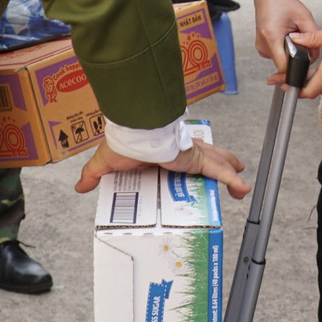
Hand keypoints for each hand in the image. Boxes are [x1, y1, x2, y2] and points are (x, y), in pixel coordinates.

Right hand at [75, 137, 251, 198]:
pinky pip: (219, 171)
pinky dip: (232, 180)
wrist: (134, 133)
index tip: (191, 166)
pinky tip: (243, 188)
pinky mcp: (196, 160)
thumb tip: (79, 187)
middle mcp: (179, 152)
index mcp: (161, 153)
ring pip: (216, 163)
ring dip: (228, 171)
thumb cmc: (122, 143)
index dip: (187, 161)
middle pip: (203, 157)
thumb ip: (95, 175)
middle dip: (217, 161)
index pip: (177, 157)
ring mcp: (190, 155)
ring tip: (240, 184)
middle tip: (229, 167)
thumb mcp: (107, 164)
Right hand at [253, 0, 320, 73]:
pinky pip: (277, 55)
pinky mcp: (261, 48)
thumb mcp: (304, 17)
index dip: (297, 64)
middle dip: (295, 55)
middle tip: (298, 38)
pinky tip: (285, 37)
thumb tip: (316, 55)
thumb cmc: (284, 2)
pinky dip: (283, 49)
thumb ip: (313, 37)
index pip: (284, 67)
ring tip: (290, 35)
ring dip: (289, 52)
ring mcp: (260, 47)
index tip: (305, 56)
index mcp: (271, 36)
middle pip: (284, 64)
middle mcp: (262, 44)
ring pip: (281, 60)